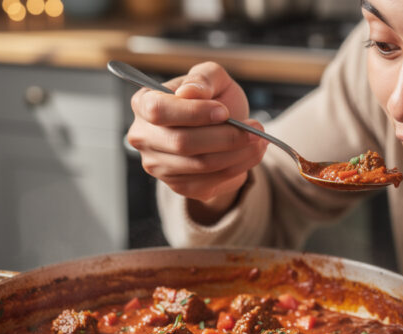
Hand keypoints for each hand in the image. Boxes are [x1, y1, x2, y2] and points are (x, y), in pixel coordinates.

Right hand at [127, 62, 266, 219]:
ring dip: (237, 153)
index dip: (193, 112)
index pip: (159, 110)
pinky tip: (251, 154)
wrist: (222, 130)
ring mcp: (158, 165)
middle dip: (225, 136)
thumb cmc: (213, 100)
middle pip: (182, 143)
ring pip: (200, 165)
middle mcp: (144, 137)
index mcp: (144, 103)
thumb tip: (190, 92)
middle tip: (256, 128)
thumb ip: (202, 78)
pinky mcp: (178, 186)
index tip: (224, 111)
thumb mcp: (213, 78)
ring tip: (259, 139)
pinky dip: (238, 167)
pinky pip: (210, 181)